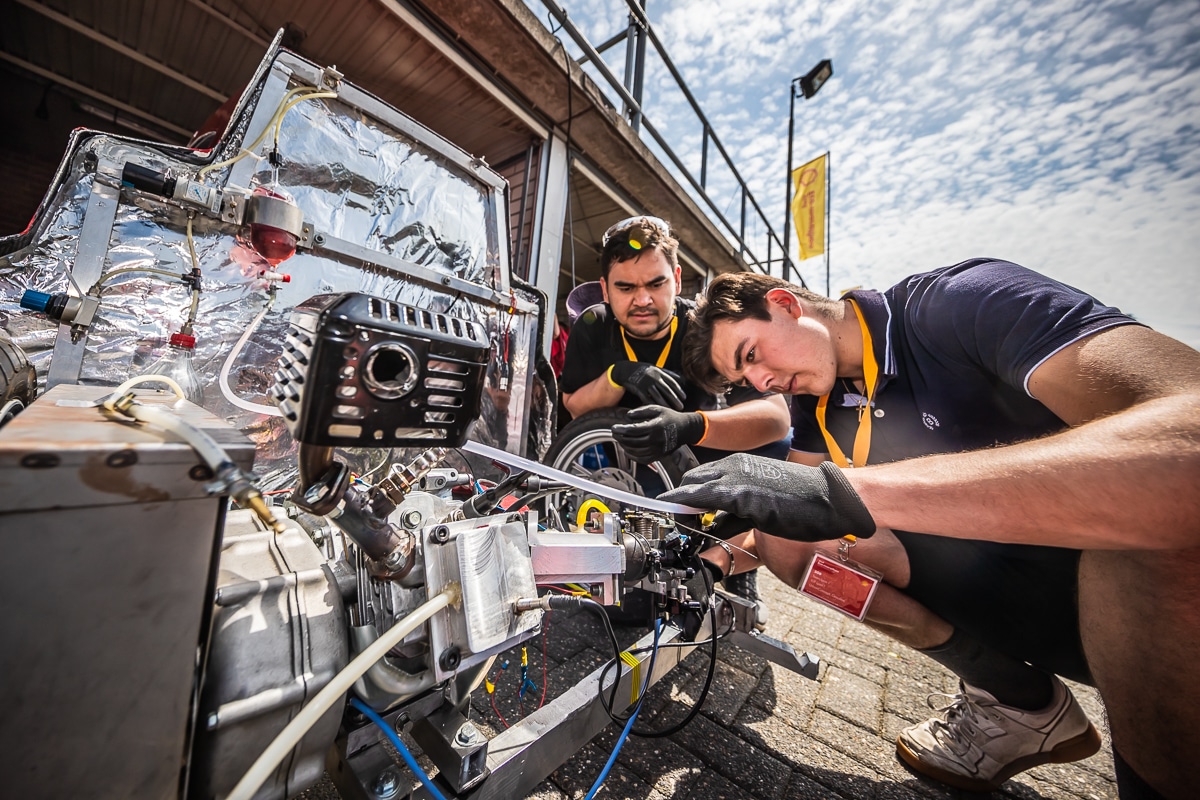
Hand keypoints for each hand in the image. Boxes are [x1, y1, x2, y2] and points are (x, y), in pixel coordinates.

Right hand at [608, 362, 685, 409]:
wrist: (626, 370)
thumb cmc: (642, 371)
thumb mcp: (654, 369)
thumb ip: (665, 374)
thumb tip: (679, 379)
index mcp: (659, 372)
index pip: (671, 382)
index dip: (678, 390)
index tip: (684, 398)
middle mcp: (653, 378)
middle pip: (666, 390)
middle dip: (674, 399)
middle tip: (681, 407)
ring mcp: (646, 384)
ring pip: (657, 396)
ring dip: (665, 404)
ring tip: (671, 410)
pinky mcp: (639, 389)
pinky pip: (646, 399)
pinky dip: (652, 405)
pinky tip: (657, 410)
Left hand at [611, 405, 704, 461]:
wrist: (685, 429)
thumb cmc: (670, 417)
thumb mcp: (656, 409)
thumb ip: (641, 411)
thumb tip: (627, 416)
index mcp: (655, 427)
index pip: (633, 430)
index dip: (621, 430)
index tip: (614, 428)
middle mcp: (656, 440)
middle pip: (632, 442)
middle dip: (620, 438)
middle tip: (614, 433)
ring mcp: (657, 450)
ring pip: (636, 451)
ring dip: (624, 446)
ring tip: (619, 440)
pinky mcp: (659, 456)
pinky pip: (642, 459)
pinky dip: (632, 456)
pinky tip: (627, 450)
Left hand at [658, 453, 875, 541]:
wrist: (831, 498)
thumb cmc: (803, 502)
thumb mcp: (762, 505)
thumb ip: (737, 514)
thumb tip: (717, 527)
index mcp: (742, 465)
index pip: (703, 477)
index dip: (687, 494)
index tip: (675, 508)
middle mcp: (735, 466)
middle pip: (693, 480)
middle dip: (680, 499)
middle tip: (673, 517)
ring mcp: (737, 477)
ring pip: (694, 487)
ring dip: (681, 504)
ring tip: (672, 519)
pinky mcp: (741, 494)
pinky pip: (704, 498)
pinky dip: (687, 507)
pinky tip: (679, 516)